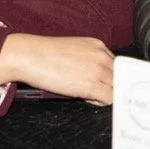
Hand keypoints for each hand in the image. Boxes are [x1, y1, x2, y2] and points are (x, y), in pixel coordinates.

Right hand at [0, 34, 114, 104]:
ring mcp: (98, 71)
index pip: (116, 65)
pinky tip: (87, 98)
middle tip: (94, 90)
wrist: (30, 56)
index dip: (109, 76)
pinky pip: (109, 99)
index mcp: (98, 46)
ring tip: (87, 93)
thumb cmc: (45, 54)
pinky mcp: (91, 85)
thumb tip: (95, 75)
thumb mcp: (74, 50)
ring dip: (105, 94)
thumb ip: (90, 60)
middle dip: (109, 85)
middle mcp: (102, 56)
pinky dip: (101, 102)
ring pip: (117, 88)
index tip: (104, 83)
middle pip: (120, 77)